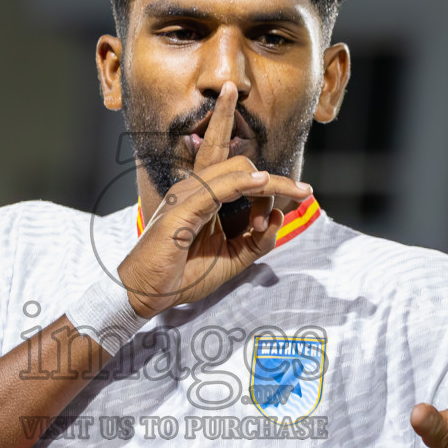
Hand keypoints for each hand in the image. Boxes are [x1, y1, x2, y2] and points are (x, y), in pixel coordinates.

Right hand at [118, 82, 311, 317]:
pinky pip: (217, 188)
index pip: (231, 165)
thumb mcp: (232, 260)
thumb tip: (278, 216)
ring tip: (294, 195)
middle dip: (257, 152)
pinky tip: (264, 184)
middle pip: (227, 152)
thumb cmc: (182, 276)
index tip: (299, 195)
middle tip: (297, 182)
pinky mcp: (181, 210)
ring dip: (269, 183)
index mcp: (201, 197)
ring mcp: (186, 197)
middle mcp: (193, 189)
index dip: (269, 179)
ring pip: (234, 169)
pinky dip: (243, 183)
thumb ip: (256, 240)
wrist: (148, 296)